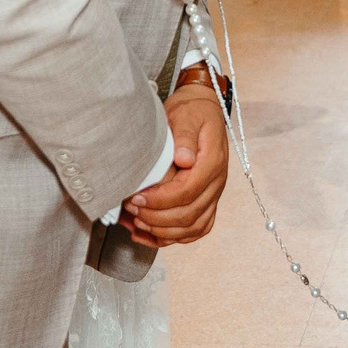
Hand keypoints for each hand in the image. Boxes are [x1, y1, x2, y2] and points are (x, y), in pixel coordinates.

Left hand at [121, 83, 226, 246]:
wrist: (204, 110)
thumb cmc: (192, 112)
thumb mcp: (186, 116)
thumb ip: (184, 137)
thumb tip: (184, 159)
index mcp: (212, 162)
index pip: (187, 191)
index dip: (160, 200)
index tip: (136, 198)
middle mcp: (216, 182)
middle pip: (189, 214)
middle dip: (156, 217)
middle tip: (131, 209)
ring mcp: (213, 194)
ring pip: (193, 227)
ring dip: (163, 231)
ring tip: (137, 223)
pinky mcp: (207, 201)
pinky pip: (196, 228)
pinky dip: (173, 237)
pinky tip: (151, 234)